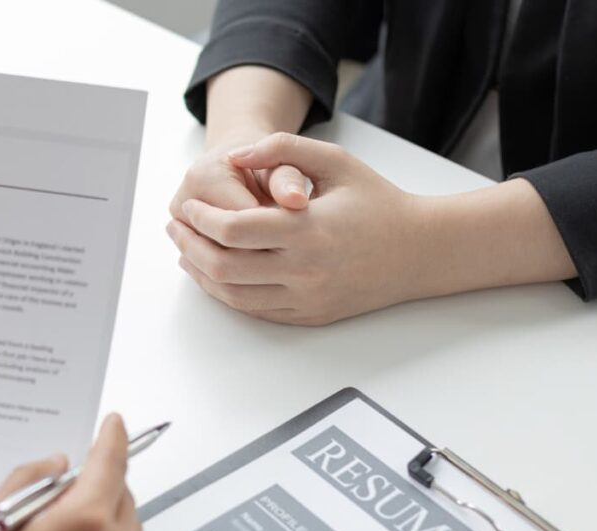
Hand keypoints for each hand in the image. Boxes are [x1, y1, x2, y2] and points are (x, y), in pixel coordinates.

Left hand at [167, 133, 429, 325]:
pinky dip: (226, 293)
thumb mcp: (335, 161)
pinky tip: (213, 273)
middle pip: (224, 267)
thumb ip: (283, 148)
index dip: (202, 219)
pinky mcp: (308, 316)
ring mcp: (306, 298)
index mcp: (307, 230)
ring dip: (201, 273)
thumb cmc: (377, 202)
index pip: (234, 230)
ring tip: (185, 251)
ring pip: (233, 295)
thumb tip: (235, 154)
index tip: (188, 207)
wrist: (420, 252)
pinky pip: (254, 310)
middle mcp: (304, 270)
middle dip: (190, 246)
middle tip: (176, 229)